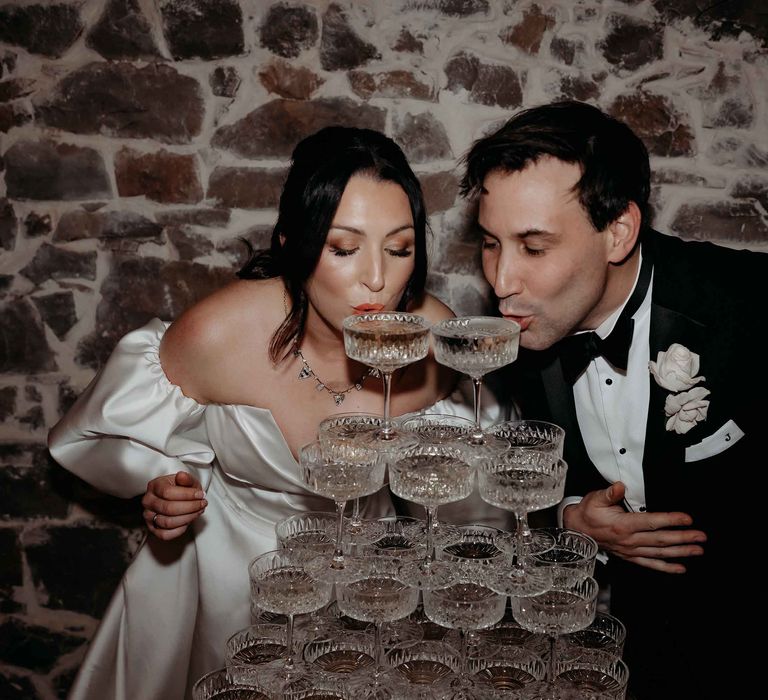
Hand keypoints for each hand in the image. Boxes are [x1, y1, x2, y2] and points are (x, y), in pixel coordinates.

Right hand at [141, 471, 206, 540]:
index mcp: (154, 486)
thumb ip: (186, 478)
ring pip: (168, 522)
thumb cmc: (181, 488)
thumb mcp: (186, 480)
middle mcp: (148, 501)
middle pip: (168, 508)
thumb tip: (182, 476)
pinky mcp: (153, 529)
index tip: (200, 495)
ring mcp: (149, 516)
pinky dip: (179, 530)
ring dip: (188, 518)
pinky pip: (165, 534)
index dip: (187, 495)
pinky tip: (188, 521)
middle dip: (190, 507)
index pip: (168, 492)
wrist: (176, 497)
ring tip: (198, 512)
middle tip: (202, 504)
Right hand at [562, 481, 706, 573]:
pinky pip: (650, 564)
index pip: (651, 522)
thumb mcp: (595, 498)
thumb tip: (621, 486)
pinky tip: (681, 568)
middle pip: (660, 540)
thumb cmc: (588, 512)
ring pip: (659, 553)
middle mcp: (629, 541)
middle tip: (701, 536)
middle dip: (683, 538)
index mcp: (622, 525)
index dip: (670, 520)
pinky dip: (666, 567)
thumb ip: (610, 493)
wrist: (577, 529)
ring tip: (698, 550)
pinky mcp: (630, 557)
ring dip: (680, 552)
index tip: (687, 518)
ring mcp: (630, 551)